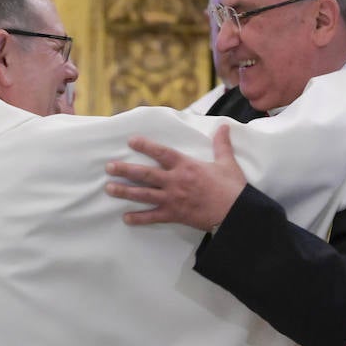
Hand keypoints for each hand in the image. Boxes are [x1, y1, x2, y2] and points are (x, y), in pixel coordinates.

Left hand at [105, 126, 246, 229]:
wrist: (236, 213)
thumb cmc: (232, 188)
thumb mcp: (227, 163)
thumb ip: (221, 144)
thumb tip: (224, 126)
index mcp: (187, 166)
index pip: (162, 153)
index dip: (145, 145)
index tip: (131, 140)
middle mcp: (175, 181)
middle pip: (145, 174)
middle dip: (125, 170)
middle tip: (109, 167)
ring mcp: (173, 199)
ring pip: (144, 194)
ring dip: (125, 191)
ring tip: (109, 189)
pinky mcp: (175, 214)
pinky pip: (153, 217)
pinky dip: (139, 218)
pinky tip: (126, 218)